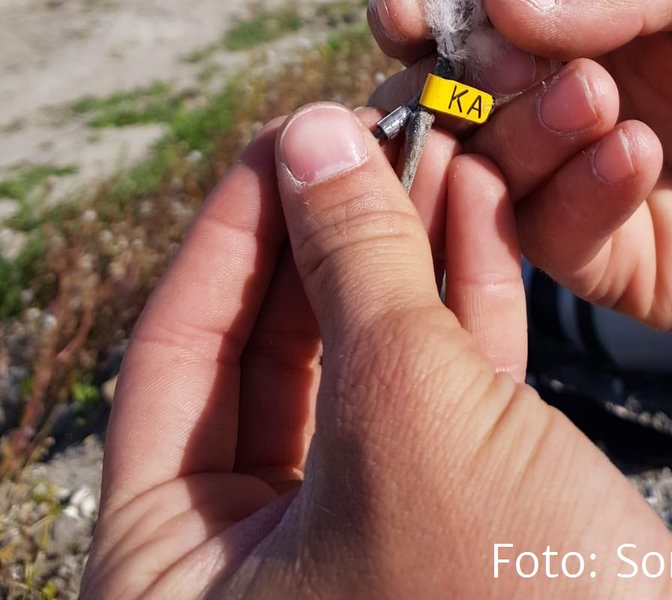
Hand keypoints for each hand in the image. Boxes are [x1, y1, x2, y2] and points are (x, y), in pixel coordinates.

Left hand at [81, 106, 671, 598]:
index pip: (176, 349)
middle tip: (364, 129)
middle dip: (329, 225)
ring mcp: (360, 532)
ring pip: (364, 353)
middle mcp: (256, 555)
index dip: (233, 224)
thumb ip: (353, 264)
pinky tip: (481, 206)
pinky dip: (461, 294)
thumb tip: (311, 136)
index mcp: (179, 568)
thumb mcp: (410, 415)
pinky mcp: (451, 515)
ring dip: (403, 245)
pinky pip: (438, 384)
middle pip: (272, 344)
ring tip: (434, 143)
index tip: (281, 133)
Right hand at [369, 0, 671, 341]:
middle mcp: (557, 89)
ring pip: (488, 157)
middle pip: (456, 85)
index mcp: (581, 10)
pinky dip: (576, 190)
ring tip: (600, 97)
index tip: (409, 6)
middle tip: (505, 61)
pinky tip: (636, 155)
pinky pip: (547, 230)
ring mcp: (571, 174)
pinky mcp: (599, 255)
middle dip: (462, 72)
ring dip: (526, 124)